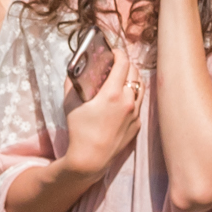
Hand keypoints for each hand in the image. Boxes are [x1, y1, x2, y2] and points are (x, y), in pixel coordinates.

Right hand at [60, 35, 145, 172]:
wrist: (90, 160)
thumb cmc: (78, 131)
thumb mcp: (70, 104)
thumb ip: (72, 84)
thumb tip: (73, 71)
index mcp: (112, 94)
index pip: (123, 63)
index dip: (119, 53)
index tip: (114, 52)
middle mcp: (128, 102)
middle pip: (135, 73)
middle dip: (126, 65)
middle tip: (117, 64)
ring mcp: (135, 114)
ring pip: (140, 88)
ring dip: (132, 80)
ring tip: (122, 79)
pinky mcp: (137, 126)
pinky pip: (138, 105)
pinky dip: (132, 98)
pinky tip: (121, 101)